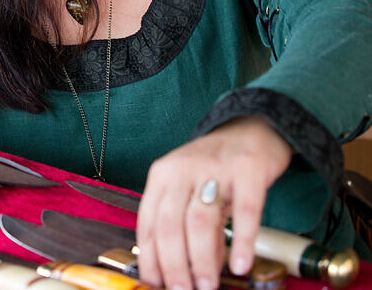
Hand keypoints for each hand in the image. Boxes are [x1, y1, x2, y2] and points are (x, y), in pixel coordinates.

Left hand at [135, 116, 291, 289]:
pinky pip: (244, 210)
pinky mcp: (248, 170)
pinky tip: (241, 265)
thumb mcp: (188, 186)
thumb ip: (181, 221)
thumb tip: (177, 269)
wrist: (252, 127)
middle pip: (170, 224)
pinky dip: (242, 241)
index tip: (154, 283)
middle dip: (173, 265)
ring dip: (202, 259)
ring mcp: (215, 169)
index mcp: (162, 175)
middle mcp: (183, 169)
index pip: (148, 222)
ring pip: (200, 221)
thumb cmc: (215, 166)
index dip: (149, 257)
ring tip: (208, 286)